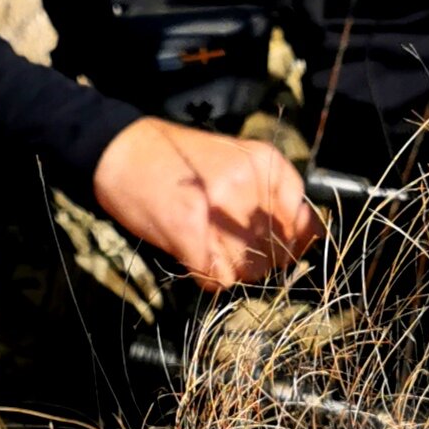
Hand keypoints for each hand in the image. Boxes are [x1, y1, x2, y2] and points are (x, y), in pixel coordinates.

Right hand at [90, 118, 320, 290]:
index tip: (275, 246)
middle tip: (232, 250)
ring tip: (212, 251)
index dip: (292, 243)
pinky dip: (207, 277)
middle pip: (276, 252)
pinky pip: (215, 278)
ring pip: (249, 271)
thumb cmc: (180, 159)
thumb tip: (306, 237)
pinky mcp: (188, 231)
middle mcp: (247, 183)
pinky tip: (194, 257)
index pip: (304, 223)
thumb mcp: (237, 160)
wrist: (122, 150)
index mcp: (264, 162)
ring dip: (233, 273)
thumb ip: (273, 192)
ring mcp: (218, 208)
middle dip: (259, 262)